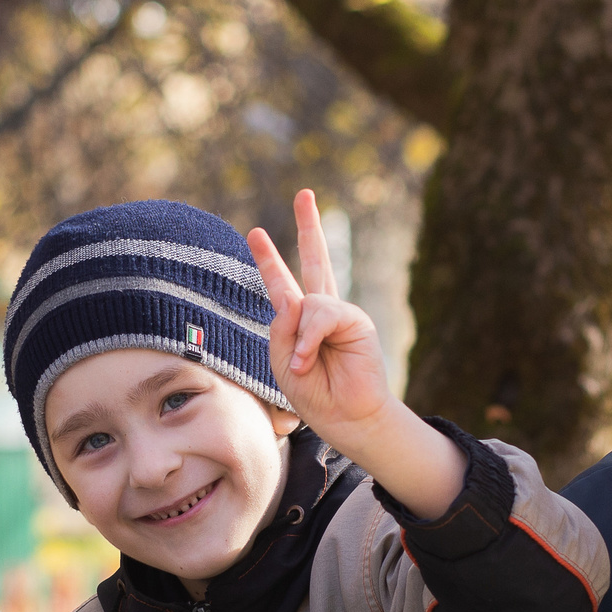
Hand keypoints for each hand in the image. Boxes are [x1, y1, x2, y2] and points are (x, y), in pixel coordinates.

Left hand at [249, 189, 393, 443]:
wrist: (345, 417)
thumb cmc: (314, 393)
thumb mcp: (282, 360)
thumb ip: (282, 327)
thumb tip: (294, 300)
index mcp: (300, 322)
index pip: (283, 284)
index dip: (269, 260)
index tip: (255, 232)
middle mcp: (321, 312)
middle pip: (316, 260)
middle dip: (308, 226)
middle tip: (304, 194)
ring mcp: (340, 314)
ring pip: (308, 304)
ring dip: (299, 339)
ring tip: (302, 365)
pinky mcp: (356, 321)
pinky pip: (322, 316)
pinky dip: (310, 339)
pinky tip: (308, 360)